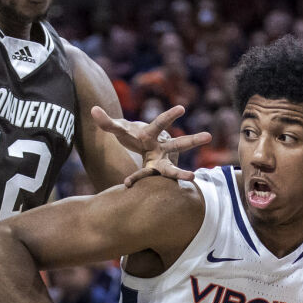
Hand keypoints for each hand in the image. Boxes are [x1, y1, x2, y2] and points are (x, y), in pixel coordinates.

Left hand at [92, 105, 211, 187]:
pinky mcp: (157, 176)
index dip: (169, 116)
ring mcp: (161, 163)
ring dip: (182, 174)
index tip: (182, 109)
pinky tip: (147, 193)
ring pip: (173, 169)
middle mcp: (161, 148)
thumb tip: (93, 110)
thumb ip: (106, 122)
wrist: (141, 148)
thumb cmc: (131, 136)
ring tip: (193, 177)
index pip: (160, 123)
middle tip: (208, 136)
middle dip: (192, 141)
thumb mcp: (119, 129)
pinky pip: (155, 183)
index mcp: (151, 134)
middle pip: (178, 144)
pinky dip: (149, 186)